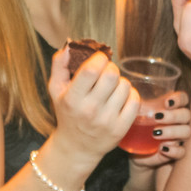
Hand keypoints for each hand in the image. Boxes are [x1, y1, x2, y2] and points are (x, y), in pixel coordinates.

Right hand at [47, 47, 138, 165]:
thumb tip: (69, 44)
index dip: (99, 58)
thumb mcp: (55, 89)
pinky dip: (130, 95)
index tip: (99, 60)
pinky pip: (135, 100)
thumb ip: (59, 64)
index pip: (92, 69)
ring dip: (120, 82)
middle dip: (111, 68)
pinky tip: (120, 98)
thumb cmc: (67, 113)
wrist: (76, 147)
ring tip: (112, 88)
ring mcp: (107, 121)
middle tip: (106, 73)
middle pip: (112, 75)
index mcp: (72, 98)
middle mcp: (89, 110)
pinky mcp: (120, 129)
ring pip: (125, 86)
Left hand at [128, 90, 190, 167]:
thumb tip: (128, 95)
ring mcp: (179, 137)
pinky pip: (182, 151)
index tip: (166, 102)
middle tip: (156, 117)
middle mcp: (179, 122)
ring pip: (186, 131)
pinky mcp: (176, 153)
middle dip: (173, 115)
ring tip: (155, 133)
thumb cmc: (137, 128)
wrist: (134, 151)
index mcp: (172, 109)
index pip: (183, 99)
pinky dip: (174, 150)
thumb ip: (137, 105)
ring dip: (172, 131)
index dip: (179, 99)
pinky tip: (162, 148)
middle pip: (186, 114)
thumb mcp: (136, 115)